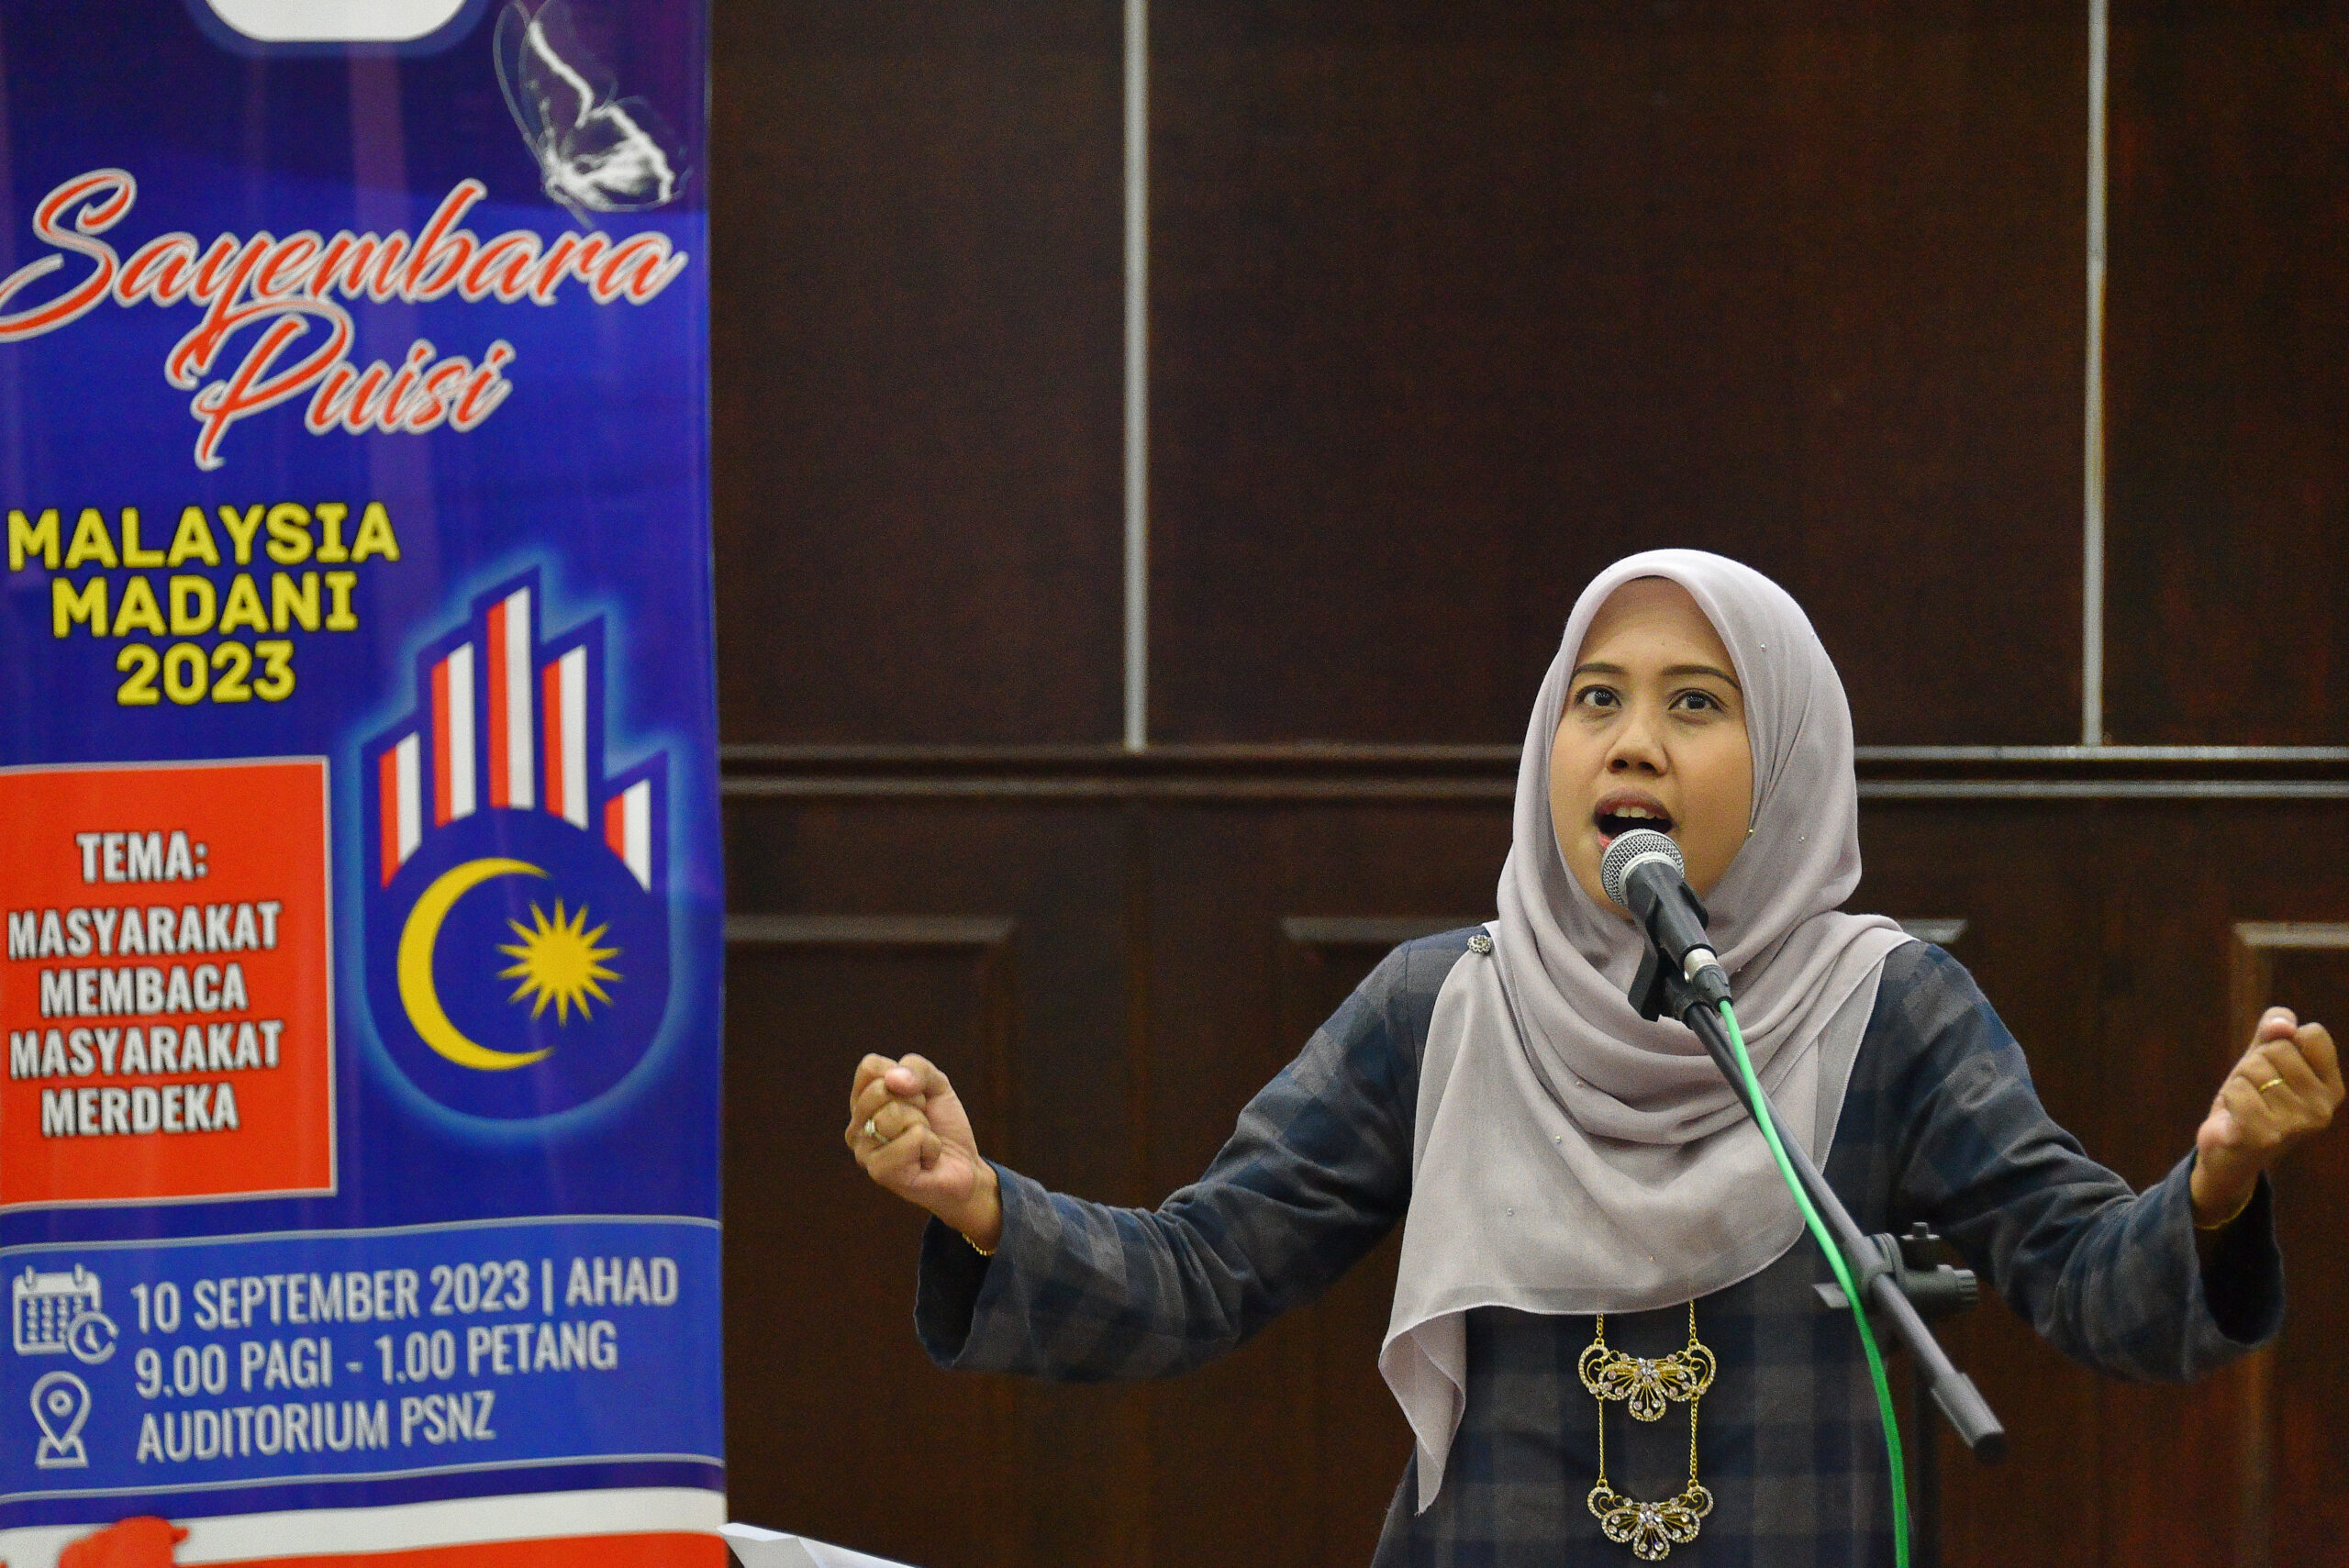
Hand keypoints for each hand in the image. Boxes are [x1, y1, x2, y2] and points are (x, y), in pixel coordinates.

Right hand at [844, 1053, 1001, 1250]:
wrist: (964, 1166)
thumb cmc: (943, 1125)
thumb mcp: (937, 1085)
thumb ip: (917, 1069)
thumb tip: (892, 1079)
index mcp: (862, 1102)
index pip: (870, 1066)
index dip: (903, 1075)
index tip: (916, 1097)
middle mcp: (856, 1126)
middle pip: (881, 1090)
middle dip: (915, 1102)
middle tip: (922, 1122)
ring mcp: (864, 1151)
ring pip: (895, 1115)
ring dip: (923, 1126)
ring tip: (922, 1142)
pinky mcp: (879, 1171)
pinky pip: (913, 1139)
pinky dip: (930, 1145)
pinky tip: (925, 1159)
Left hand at [2191, 1007, 2342, 1226]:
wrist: (2229, 1150)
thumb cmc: (2252, 1097)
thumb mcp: (2264, 1056)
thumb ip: (2274, 1030)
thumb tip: (2282, 1024)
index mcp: (2332, 1087)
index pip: (2313, 1034)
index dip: (2283, 1040)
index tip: (2277, 1065)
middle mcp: (2323, 1108)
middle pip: (2278, 1048)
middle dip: (2255, 1062)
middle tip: (2256, 1089)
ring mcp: (2297, 1125)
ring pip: (2254, 1068)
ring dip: (2239, 1081)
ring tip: (2246, 1103)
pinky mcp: (2266, 1136)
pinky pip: (2237, 1090)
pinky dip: (2229, 1097)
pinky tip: (2236, 1115)